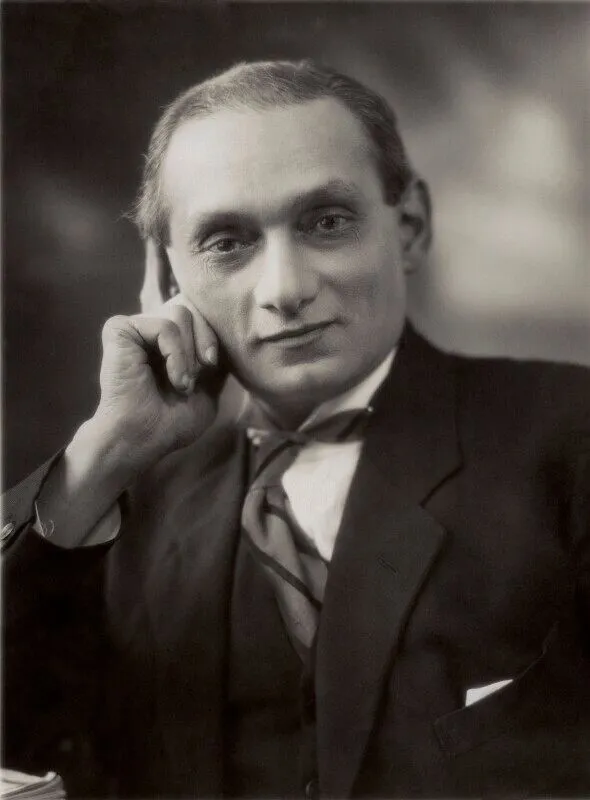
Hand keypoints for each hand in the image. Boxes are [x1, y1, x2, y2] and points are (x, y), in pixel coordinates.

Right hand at [93, 293, 224, 469]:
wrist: (143, 439)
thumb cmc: (171, 422)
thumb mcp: (209, 388)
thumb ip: (216, 359)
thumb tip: (231, 332)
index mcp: (170, 340)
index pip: (201, 313)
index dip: (213, 336)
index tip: (213, 366)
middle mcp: (151, 329)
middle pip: (193, 308)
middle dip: (204, 342)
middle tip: (196, 379)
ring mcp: (135, 327)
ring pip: (181, 313)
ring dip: (189, 354)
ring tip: (183, 384)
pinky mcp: (119, 330)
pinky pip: (164, 326)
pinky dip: (176, 354)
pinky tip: (174, 379)